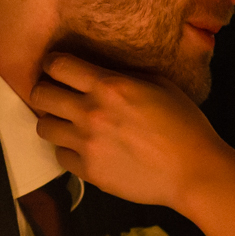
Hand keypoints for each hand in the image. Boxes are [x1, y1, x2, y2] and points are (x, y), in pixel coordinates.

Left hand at [31, 52, 229, 211]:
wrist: (194, 171)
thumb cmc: (185, 125)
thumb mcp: (159, 84)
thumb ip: (124, 75)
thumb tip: (99, 70)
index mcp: (109, 86)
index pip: (58, 65)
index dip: (53, 64)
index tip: (56, 67)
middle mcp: (90, 112)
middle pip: (40, 95)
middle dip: (45, 91)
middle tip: (56, 95)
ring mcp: (87, 144)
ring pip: (43, 127)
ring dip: (53, 122)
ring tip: (67, 124)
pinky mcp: (88, 170)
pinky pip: (60, 156)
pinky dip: (68, 151)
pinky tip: (84, 149)